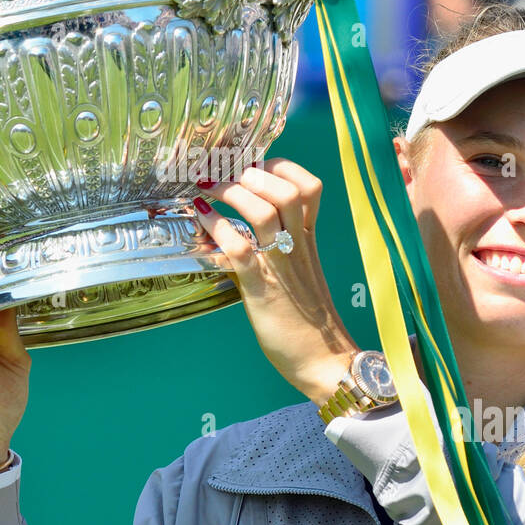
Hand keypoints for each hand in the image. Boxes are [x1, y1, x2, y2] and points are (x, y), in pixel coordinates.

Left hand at [192, 159, 358, 405]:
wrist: (323, 360)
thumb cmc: (307, 320)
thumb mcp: (300, 272)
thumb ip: (281, 247)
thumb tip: (241, 229)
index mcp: (309, 239)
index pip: (309, 186)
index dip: (280, 166)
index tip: (252, 165)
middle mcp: (298, 245)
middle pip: (286, 189)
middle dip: (250, 173)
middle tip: (220, 173)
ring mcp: (281, 264)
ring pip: (265, 211)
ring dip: (231, 193)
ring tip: (206, 190)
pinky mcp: (262, 288)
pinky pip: (240, 249)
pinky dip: (217, 227)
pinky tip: (200, 218)